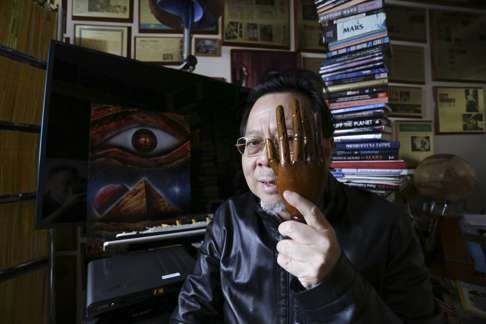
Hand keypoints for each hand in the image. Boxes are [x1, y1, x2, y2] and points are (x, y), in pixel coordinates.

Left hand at [265, 98, 327, 221]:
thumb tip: (328, 140)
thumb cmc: (313, 189)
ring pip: (285, 141)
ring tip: (279, 112)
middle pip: (298, 134)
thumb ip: (325, 155)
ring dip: (282, 125)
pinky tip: (268, 134)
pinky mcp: (280, 173)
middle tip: (291, 103)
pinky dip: (271, 146)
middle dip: (295, 118)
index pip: (311, 135)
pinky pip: (274, 157)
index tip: (305, 108)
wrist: (304, 207)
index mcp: (314, 159)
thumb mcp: (323, 171)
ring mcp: (290, 166)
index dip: (307, 121)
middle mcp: (302, 160)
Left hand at [276, 191, 340, 288]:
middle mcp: (323, 243)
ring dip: (284, 249)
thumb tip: (288, 207)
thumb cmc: (321, 249)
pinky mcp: (308, 272)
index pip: (312, 211)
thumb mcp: (321, 233)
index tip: (287, 193)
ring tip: (295, 252)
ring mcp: (316, 259)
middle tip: (289, 235)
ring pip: (283, 246)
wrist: (333, 275)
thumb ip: (308, 223)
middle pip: (290, 228)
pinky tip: (296, 262)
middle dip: (284, 230)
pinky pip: (283, 260)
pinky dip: (285, 261)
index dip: (299, 201)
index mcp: (325, 230)